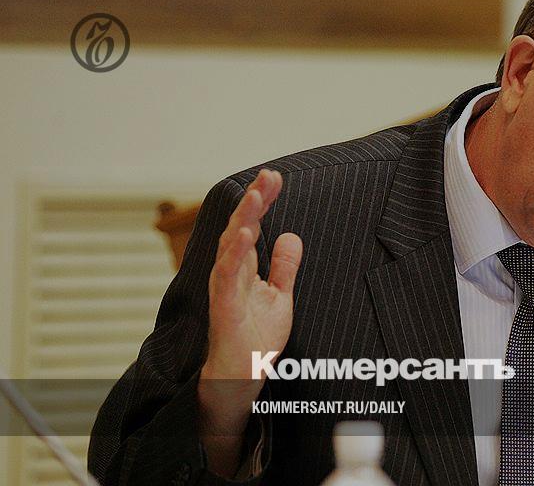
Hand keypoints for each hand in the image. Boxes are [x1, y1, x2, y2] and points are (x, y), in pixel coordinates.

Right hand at [202, 168, 302, 384]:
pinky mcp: (224, 305)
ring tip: (256, 195)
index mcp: (244, 266)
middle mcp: (231, 271)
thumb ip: (284, 267)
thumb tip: (292, 236)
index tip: (275, 177)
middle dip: (254, 200)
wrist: (243, 375)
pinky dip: (236, 251)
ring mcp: (225, 286)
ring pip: (231, 245)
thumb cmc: (256, 338)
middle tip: (268, 175)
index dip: (263, 201)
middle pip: (240, 226)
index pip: (252, 225)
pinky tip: (246, 232)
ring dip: (244, 218)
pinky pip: (227, 273)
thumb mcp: (280, 296)